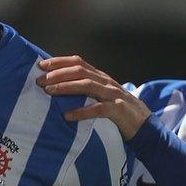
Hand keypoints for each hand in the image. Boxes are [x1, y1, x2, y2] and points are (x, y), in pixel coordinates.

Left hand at [36, 55, 150, 139]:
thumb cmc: (116, 109)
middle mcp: (105, 81)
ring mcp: (112, 94)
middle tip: (40, 81)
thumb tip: (56, 85)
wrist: (145, 124)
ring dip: (66, 87)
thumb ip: (84, 87)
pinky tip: (67, 116)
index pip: (77, 61)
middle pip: (79, 71)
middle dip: (58, 74)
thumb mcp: (100, 94)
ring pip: (87, 85)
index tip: (41, 65)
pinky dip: (81, 111)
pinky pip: (98, 109)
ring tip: (49, 92)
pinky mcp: (118, 109)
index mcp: (100, 76)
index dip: (59, 61)